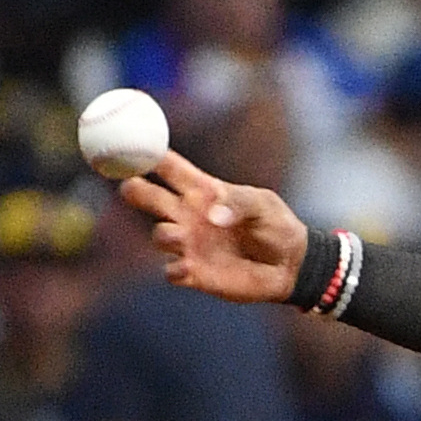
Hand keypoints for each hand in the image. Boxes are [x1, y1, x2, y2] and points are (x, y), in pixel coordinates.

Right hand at [119, 151, 307, 303]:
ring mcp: (190, 244)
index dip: (148, 155)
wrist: (290, 266)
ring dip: (163, 234)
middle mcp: (189, 215)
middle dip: (136, 190)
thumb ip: (238, 203)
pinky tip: (186, 268)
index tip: (133, 147)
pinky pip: (172, 272)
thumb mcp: (262, 204)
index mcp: (203, 190)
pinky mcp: (195, 273)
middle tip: (130, 188)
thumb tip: (211, 214)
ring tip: (178, 235)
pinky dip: (174, 270)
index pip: (169, 168)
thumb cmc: (276, 226)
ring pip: (159, 236)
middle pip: (150, 198)